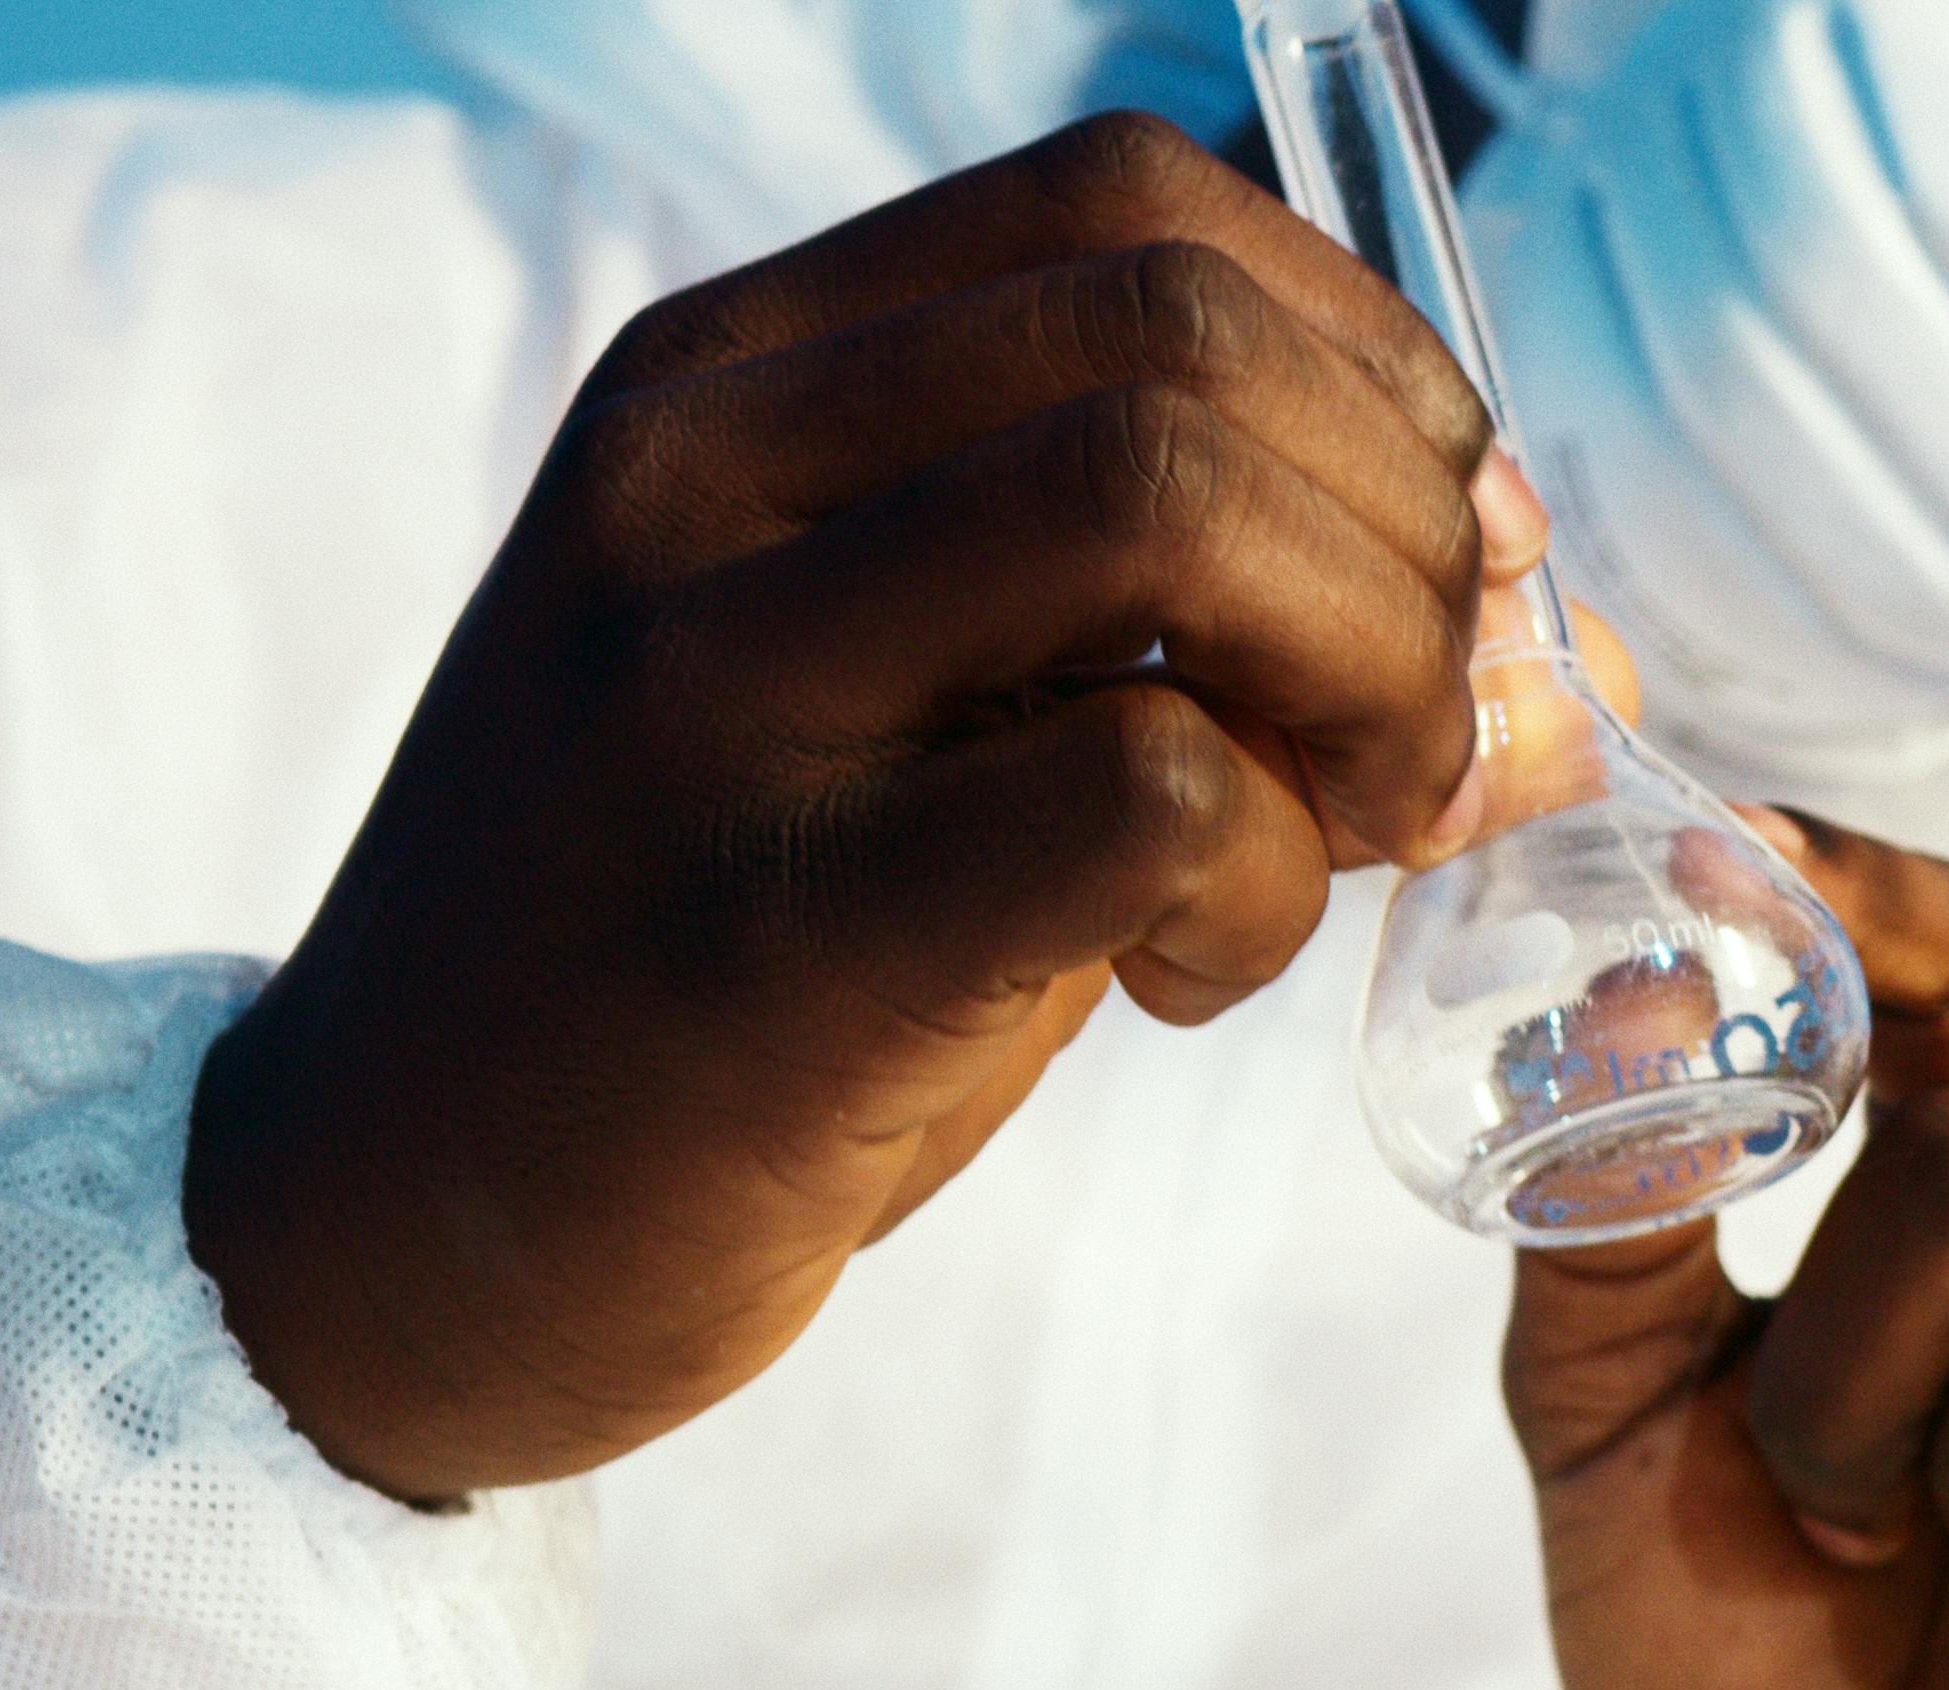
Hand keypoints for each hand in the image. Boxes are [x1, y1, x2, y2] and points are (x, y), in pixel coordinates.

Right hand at [184, 115, 1516, 1501]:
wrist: (392, 1224)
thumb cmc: (726, 961)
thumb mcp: (933, 717)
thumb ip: (1203, 633)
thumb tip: (1556, 630)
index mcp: (736, 383)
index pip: (1131, 208)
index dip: (1369, 365)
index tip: (1441, 559)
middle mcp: (698, 480)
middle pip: (1189, 344)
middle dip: (1408, 543)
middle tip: (1418, 747)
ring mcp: (712, 694)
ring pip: (1177, 510)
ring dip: (1366, 683)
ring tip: (1328, 841)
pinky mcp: (778, 937)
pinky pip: (1152, 789)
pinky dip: (1268, 883)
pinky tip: (1183, 974)